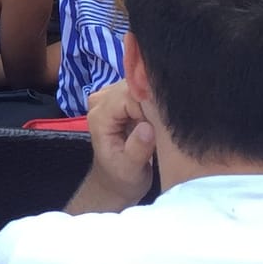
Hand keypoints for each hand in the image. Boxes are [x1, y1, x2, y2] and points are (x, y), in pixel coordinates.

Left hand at [71, 81, 155, 212]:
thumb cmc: (123, 177)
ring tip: (160, 120)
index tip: (160, 124)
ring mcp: (110, 97)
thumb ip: (137, 149)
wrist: (115, 181)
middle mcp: (100, 102)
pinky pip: (140, 88)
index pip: (129, 96)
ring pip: (137, 83)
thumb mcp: (131, 170)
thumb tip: (147, 128)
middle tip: (162, 122)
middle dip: (152, 99)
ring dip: (153, 98)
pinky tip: (157, 114)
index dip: (149, 106)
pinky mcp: (121, 99)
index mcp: (100, 117)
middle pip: (132, 85)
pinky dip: (151, 98)